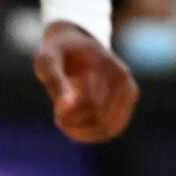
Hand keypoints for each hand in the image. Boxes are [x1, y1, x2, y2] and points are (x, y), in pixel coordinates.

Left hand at [33, 23, 138, 142]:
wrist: (73, 42)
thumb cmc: (57, 52)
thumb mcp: (47, 61)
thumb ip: (55, 82)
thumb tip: (63, 110)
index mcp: (107, 64)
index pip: (92, 105)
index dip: (71, 114)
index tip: (57, 110)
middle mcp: (123, 79)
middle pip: (102, 120)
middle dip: (77, 125)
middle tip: (59, 117)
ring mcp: (128, 92)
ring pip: (109, 130)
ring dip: (83, 132)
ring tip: (66, 121)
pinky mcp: (125, 104)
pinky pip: (111, 130)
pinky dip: (91, 133)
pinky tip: (74, 124)